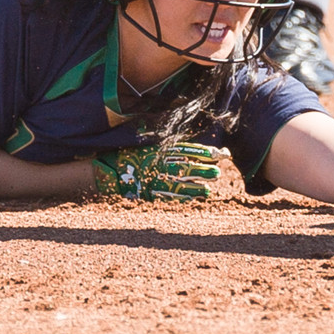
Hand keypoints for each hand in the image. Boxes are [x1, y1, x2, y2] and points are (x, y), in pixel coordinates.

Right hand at [92, 143, 229, 200]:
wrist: (111, 170)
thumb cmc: (131, 153)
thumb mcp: (149, 141)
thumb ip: (167, 141)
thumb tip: (184, 137)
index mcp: (166, 149)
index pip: (193, 150)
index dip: (209, 153)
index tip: (222, 153)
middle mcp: (166, 164)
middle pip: (193, 167)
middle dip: (207, 170)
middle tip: (218, 171)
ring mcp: (161, 179)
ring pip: (186, 182)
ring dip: (200, 184)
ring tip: (210, 186)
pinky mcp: (156, 192)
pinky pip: (175, 194)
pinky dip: (188, 195)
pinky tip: (197, 196)